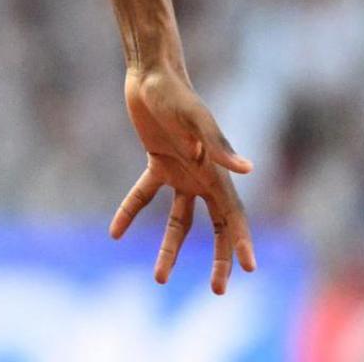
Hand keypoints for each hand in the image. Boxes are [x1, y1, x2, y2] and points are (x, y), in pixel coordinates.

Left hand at [109, 63, 256, 293]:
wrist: (151, 73)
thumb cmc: (176, 94)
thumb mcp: (196, 120)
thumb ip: (218, 147)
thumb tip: (247, 172)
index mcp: (217, 172)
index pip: (234, 216)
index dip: (240, 242)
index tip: (247, 269)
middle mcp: (203, 176)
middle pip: (214, 227)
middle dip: (217, 258)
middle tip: (216, 291)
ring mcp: (181, 171)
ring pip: (180, 220)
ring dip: (171, 248)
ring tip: (159, 279)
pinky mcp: (157, 161)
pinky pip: (144, 195)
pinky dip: (131, 212)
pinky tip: (115, 233)